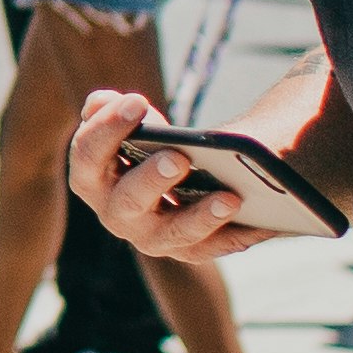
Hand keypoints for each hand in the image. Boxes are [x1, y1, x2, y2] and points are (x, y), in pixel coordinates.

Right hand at [65, 91, 288, 262]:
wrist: (172, 181)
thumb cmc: (143, 147)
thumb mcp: (127, 125)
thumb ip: (110, 110)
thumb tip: (103, 102)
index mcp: (91, 179)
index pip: (88, 154)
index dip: (107, 128)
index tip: (137, 101)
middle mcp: (115, 214)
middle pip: (127, 201)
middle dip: (151, 180)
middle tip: (179, 157)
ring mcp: (150, 237)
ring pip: (173, 233)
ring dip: (201, 217)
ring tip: (231, 198)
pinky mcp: (186, 251)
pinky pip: (212, 249)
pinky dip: (237, 236)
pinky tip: (264, 223)